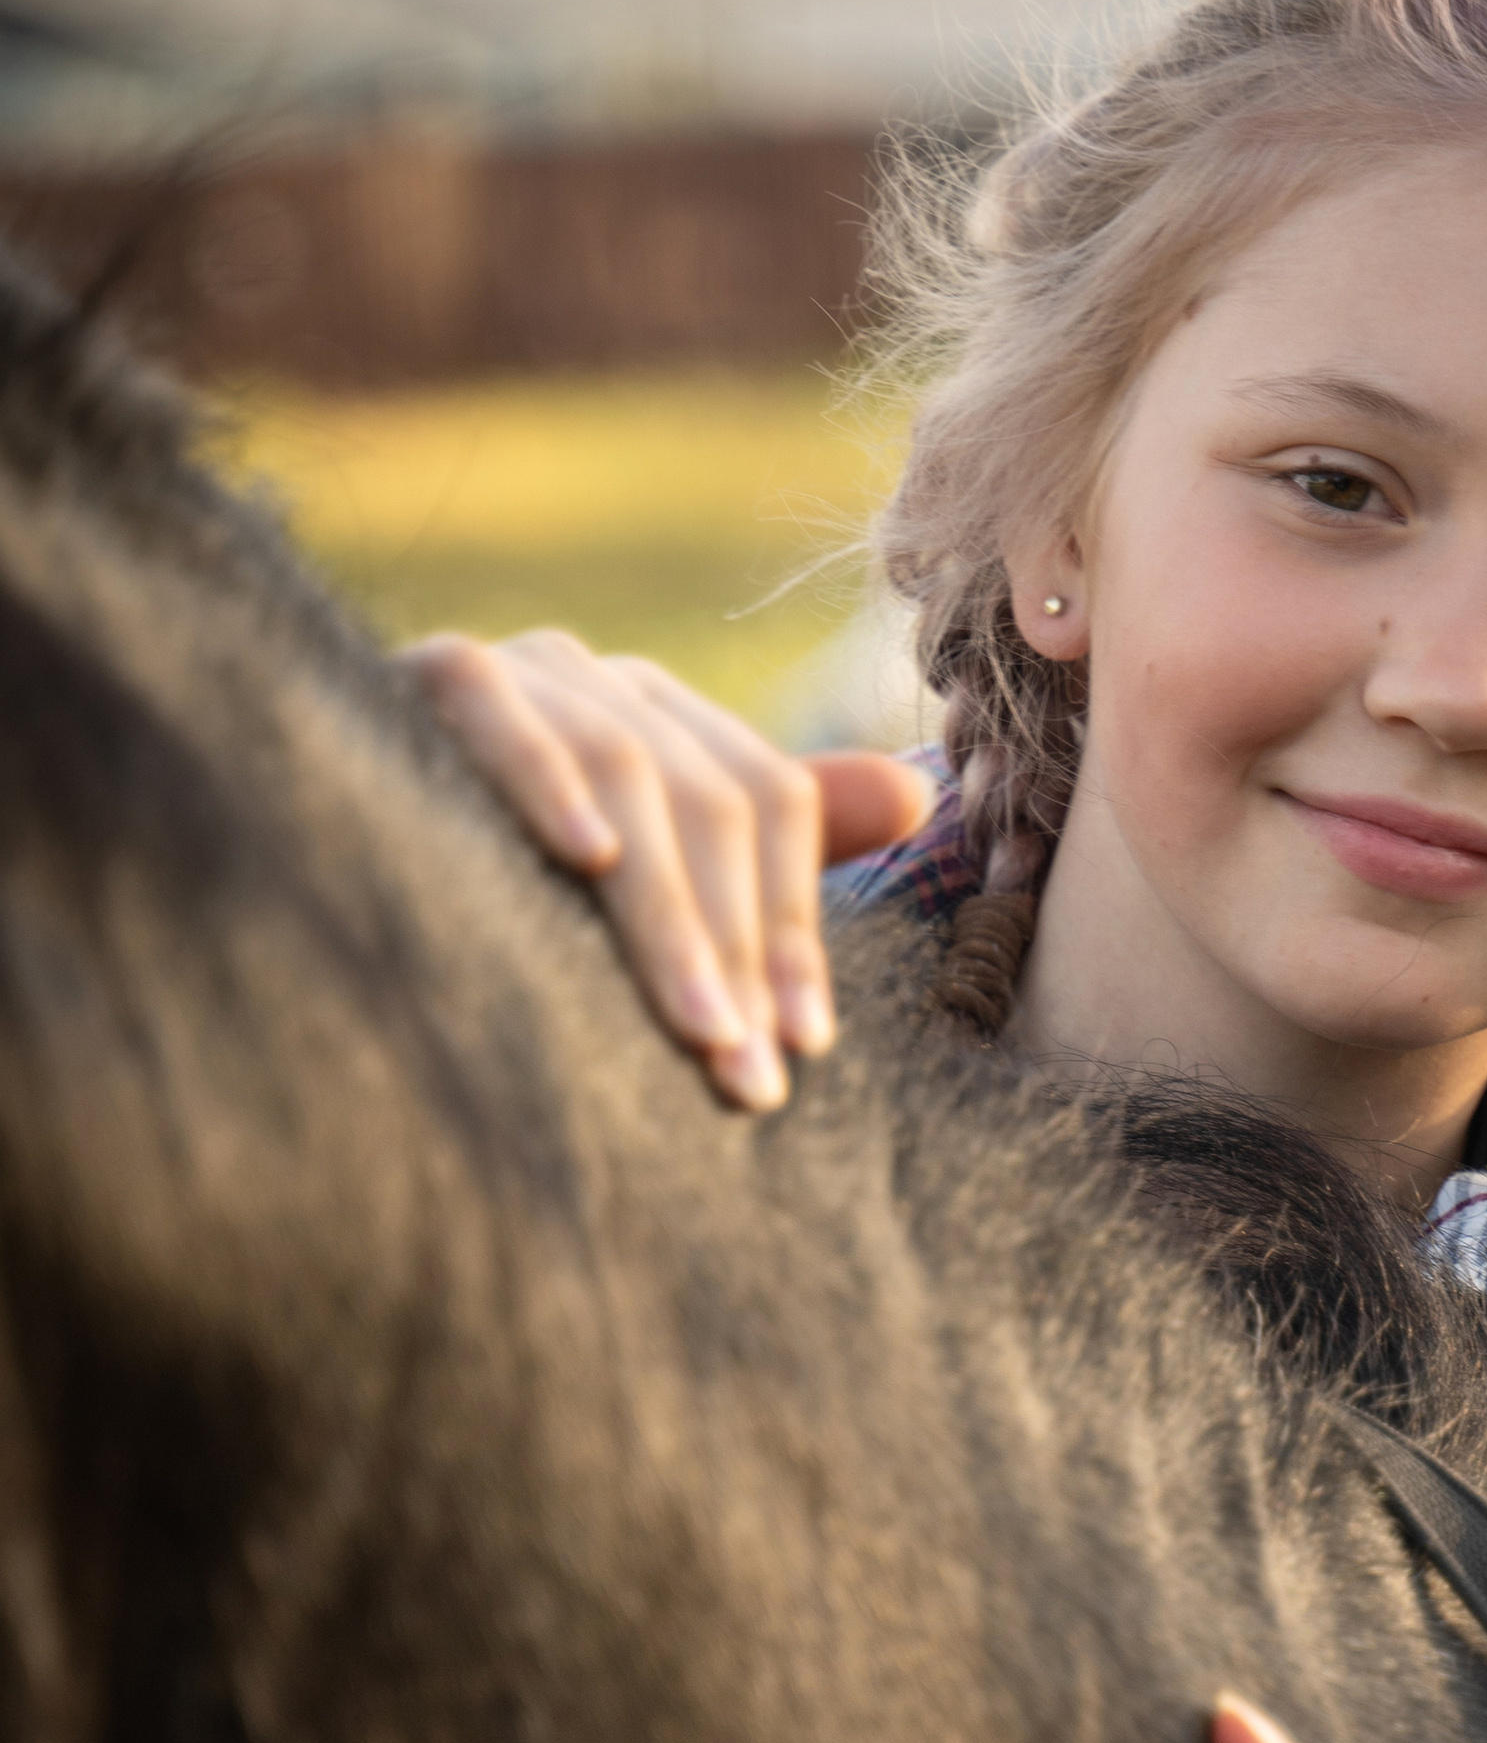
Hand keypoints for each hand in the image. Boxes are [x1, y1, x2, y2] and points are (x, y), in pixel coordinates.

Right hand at [402, 628, 934, 1110]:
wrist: (311, 841)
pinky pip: (499, 710)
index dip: (794, 928)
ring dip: (666, 913)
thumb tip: (920, 798)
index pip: (771, 803)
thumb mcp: (643, 881)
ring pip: (626, 774)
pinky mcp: (427, 668)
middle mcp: (603, 678)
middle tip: (751, 1075)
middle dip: (739, 948)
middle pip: (710, 802)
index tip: (805, 1049)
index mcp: (663, 723)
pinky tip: (584, 855)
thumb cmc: (492, 886)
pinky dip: (545, 778)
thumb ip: (769, 849)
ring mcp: (520, 667)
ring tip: (700, 1027)